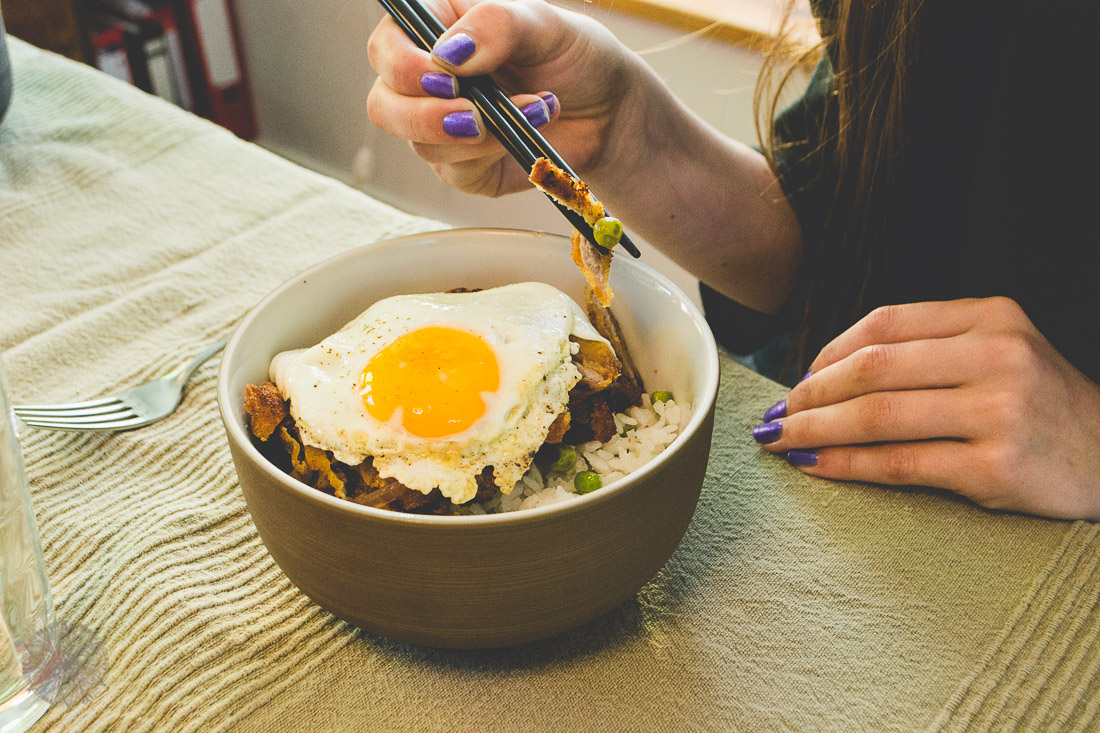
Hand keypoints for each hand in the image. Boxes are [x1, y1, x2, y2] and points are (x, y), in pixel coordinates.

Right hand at [366, 0, 636, 196]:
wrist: (608, 109)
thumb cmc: (574, 55)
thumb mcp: (543, 23)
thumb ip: (495, 25)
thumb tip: (449, 55)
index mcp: (435, 28)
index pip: (386, 47)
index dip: (404, 67)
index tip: (448, 77)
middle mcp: (429, 79)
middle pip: (384, 106)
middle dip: (426, 117)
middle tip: (477, 115)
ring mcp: (442, 125)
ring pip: (419, 145)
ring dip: (477, 136)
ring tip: (533, 110)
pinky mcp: (462, 166)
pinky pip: (454, 173)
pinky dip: (492, 156)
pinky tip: (525, 135)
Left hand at [752, 297, 1099, 520]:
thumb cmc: (1038, 406)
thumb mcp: (998, 352)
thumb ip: (926, 349)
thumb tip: (823, 371)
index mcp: (991, 317)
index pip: (885, 323)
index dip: (827, 352)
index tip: (798, 379)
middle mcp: (997, 356)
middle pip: (871, 368)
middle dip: (809, 394)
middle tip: (776, 415)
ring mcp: (999, 412)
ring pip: (876, 415)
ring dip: (814, 430)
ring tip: (781, 441)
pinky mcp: (996, 468)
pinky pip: (898, 463)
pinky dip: (846, 465)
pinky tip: (816, 467)